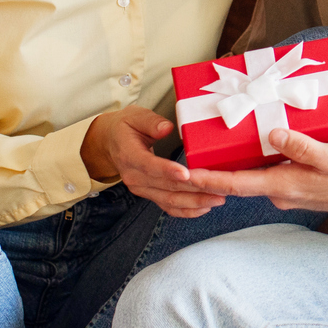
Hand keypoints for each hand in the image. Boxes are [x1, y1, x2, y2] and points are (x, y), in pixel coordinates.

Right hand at [95, 107, 229, 218]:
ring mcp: (141, 188)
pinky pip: (168, 207)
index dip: (167, 170)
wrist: (110, 142)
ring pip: (169, 200)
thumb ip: (151, 122)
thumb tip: (166, 128)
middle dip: (192, 189)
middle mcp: (134, 176)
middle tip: (217, 189)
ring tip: (217, 199)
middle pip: (165, 187)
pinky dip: (186, 210)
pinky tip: (204, 207)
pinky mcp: (149, 194)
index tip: (186, 173)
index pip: (148, 165)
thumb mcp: (135, 116)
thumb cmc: (126, 127)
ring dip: (194, 202)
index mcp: (129, 155)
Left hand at [186, 131, 327, 217]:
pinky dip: (256, 162)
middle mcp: (281, 192)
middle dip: (214, 170)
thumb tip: (272, 135)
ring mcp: (289, 191)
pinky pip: (269, 174)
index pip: (236, 184)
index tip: (184, 174)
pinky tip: (255, 144)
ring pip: (255, 176)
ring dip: (236, 164)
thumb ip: (302, 146)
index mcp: (284, 185)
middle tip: (192, 152)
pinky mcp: (298, 186)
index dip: (208, 179)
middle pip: (239, 181)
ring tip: (216, 143)